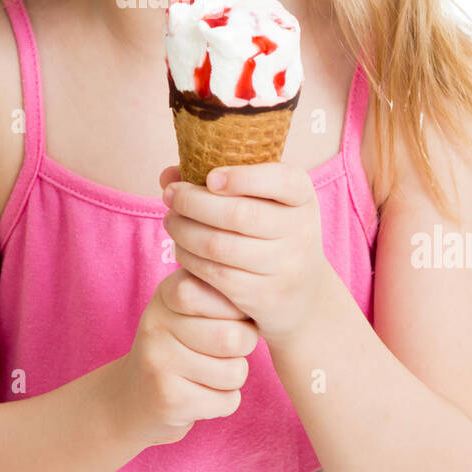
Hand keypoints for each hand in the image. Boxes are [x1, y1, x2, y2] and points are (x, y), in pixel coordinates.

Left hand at [159, 161, 331, 350]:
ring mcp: (286, 266)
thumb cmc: (270, 232)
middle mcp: (301, 230)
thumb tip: (168, 176)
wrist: (302, 293)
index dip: (242, 178)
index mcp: (303, 197)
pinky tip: (181, 248)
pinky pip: (216, 274)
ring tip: (171, 220)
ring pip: (220, 246)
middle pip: (238, 214)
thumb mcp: (261, 202)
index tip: (210, 178)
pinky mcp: (265, 296)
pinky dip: (190, 258)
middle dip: (193, 202)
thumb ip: (217, 182)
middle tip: (170, 196)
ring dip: (184, 231)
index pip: (281, 180)